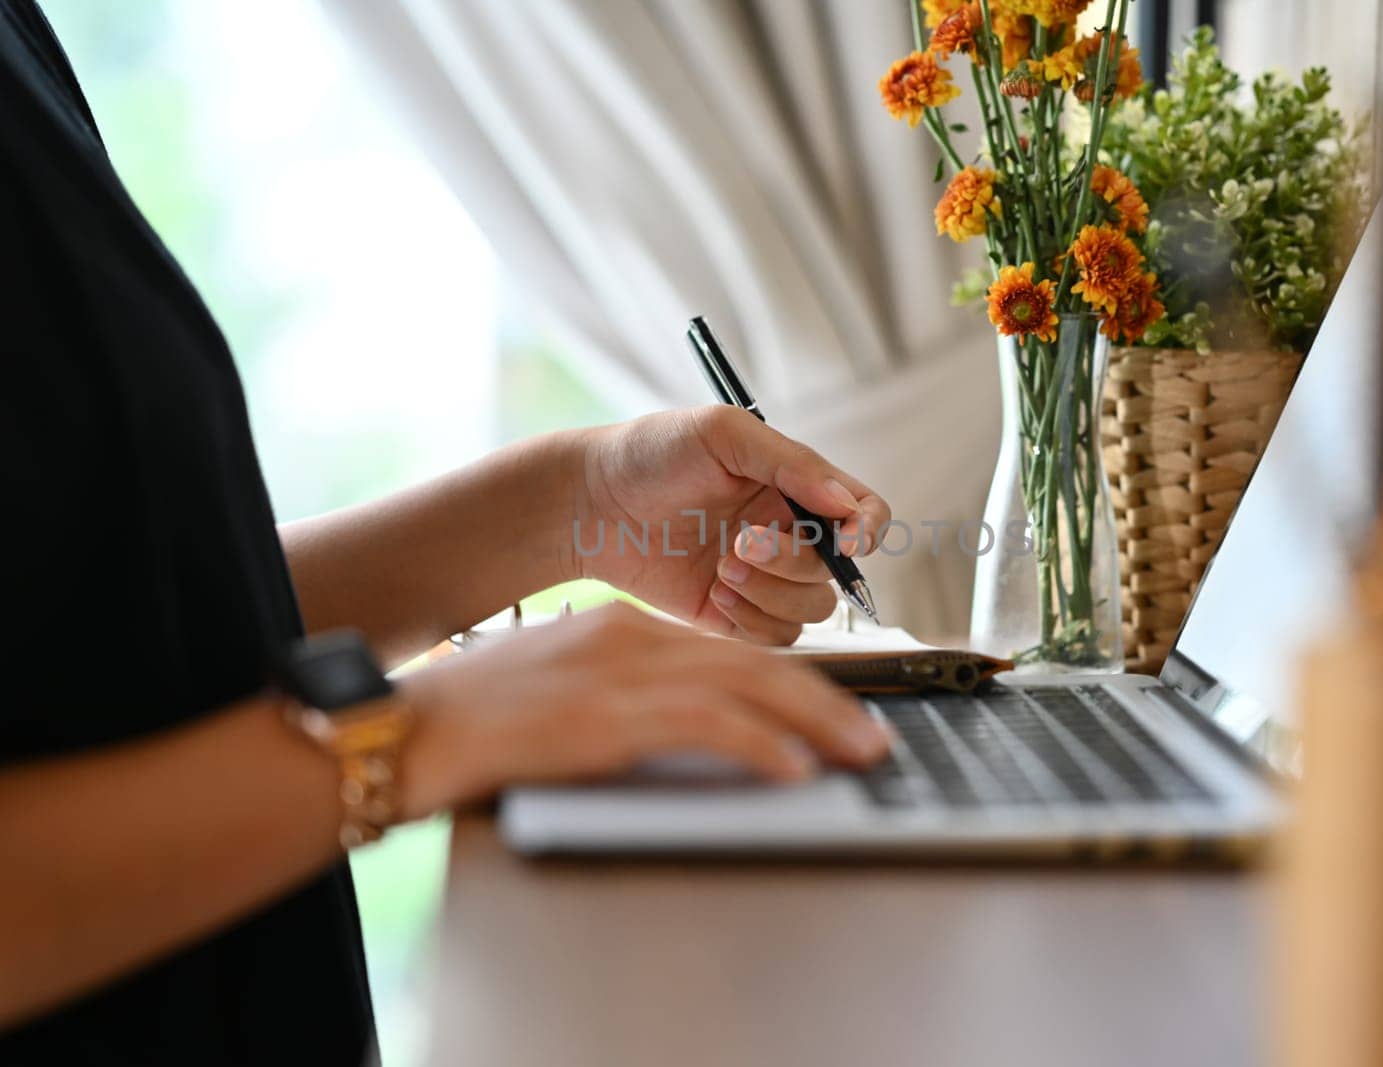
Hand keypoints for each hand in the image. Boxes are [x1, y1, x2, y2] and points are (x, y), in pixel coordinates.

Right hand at [399, 603, 890, 815]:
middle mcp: (632, 638)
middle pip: (754, 661)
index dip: (793, 682)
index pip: (730, 650)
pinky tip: (791, 768)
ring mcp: (621, 671)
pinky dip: (760, 744)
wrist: (409, 726)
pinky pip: (708, 723)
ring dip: (815, 721)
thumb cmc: (478, 718)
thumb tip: (691, 729)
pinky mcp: (607, 714)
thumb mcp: (567, 691)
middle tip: (868, 737)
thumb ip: (627, 697)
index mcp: (624, 629)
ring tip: (857, 752)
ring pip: (747, 684)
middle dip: (825, 700)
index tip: (831, 710)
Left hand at [575, 407, 891, 643]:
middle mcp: (786, 534)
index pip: (865, 513)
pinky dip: (748, 623)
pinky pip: (773, 639)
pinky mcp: (733, 616)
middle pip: (833, 571)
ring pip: (809, 611)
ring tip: (719, 571)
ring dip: (768, 595)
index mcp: (794, 487)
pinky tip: (709, 595)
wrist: (587, 505)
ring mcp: (761, 578)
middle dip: (790, 563)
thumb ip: (792, 463)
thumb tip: (847, 504)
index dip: (868, 531)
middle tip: (738, 545)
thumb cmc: (648, 455)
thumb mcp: (721, 434)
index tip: (845, 542)